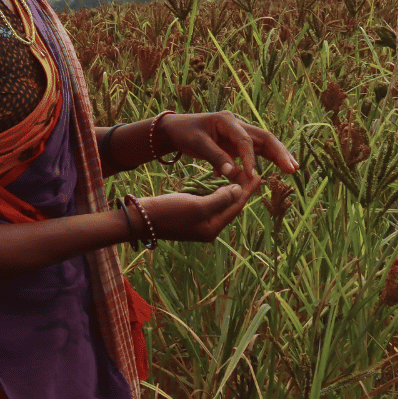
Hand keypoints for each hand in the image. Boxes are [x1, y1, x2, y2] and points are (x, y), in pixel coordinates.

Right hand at [137, 183, 259, 242]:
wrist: (139, 219)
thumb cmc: (168, 213)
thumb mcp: (196, 205)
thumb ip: (220, 198)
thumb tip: (238, 190)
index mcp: (212, 228)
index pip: (236, 206)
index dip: (248, 190)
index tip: (258, 174)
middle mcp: (208, 227)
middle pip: (229, 205)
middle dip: (240, 189)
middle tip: (251, 171)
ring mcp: (197, 222)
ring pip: (218, 203)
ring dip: (228, 188)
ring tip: (238, 173)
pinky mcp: (187, 216)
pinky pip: (207, 202)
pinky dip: (214, 191)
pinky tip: (216, 181)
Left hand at [159, 111, 298, 184]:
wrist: (175, 129)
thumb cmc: (185, 133)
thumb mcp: (197, 144)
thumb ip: (215, 157)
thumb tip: (233, 173)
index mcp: (227, 120)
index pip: (245, 140)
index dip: (251, 158)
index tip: (253, 175)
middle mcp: (237, 124)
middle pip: (264, 137)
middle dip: (279, 152)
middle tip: (292, 168)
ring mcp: (238, 133)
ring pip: (263, 144)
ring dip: (278, 155)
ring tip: (292, 169)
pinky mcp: (236, 142)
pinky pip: (254, 151)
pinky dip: (264, 160)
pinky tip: (276, 170)